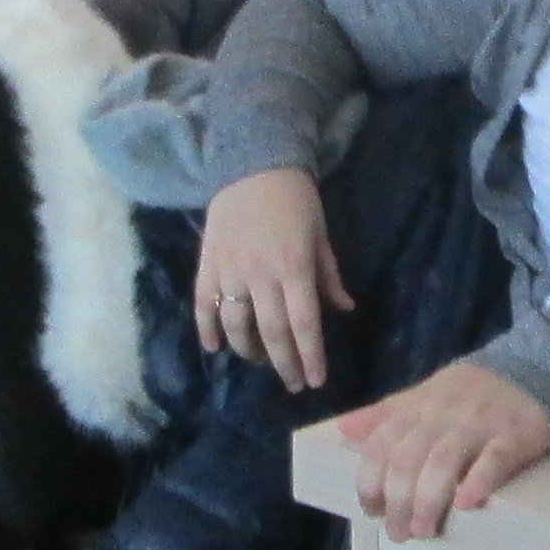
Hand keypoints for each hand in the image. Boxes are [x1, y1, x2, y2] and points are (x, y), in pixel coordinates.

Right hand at [195, 166, 348, 390]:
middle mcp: (261, 275)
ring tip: (262, 361)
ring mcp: (230, 271)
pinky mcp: (208, 265)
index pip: (304, 324)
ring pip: (237, 325)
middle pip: (272, 333)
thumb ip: (328, 276)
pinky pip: (205, 306)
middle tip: (294, 384)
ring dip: (250, 351)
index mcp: (294, 268)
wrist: (252, 165)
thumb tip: (344, 310)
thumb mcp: (320, 235)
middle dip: (285, 364)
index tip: (316, 381)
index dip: (310, 356)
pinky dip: (208, 330)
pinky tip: (215, 349)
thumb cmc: (296, 200)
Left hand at [337, 361, 549, 540]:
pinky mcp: (514, 435)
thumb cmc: (470, 393)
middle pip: (407, 460)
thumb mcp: (424, 395)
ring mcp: (479, 424)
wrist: (534, 370)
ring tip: (424, 531)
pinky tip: (466, 504)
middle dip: (397, 503)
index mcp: (419, 405)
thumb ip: (385, 414)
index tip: (370, 510)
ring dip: (428, 502)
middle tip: (399, 532)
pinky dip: (478, 482)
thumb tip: (342, 429)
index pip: (381, 444)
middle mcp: (443, 414)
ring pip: (443, 463)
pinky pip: (494, 459)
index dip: (369, 481)